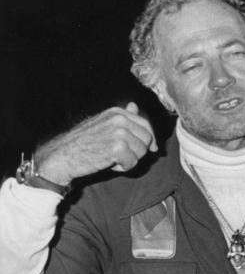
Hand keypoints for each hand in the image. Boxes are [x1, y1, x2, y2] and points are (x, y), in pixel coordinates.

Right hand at [34, 103, 157, 185]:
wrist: (62, 155)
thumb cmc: (82, 142)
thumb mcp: (103, 124)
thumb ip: (122, 117)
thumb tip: (135, 106)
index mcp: (117, 112)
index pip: (145, 124)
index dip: (151, 139)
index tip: (154, 149)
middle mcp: (119, 119)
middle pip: (147, 139)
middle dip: (139, 151)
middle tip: (122, 156)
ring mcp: (119, 132)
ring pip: (141, 152)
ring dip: (130, 159)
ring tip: (112, 158)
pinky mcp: (117, 148)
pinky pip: (133, 163)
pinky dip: (123, 167)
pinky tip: (109, 163)